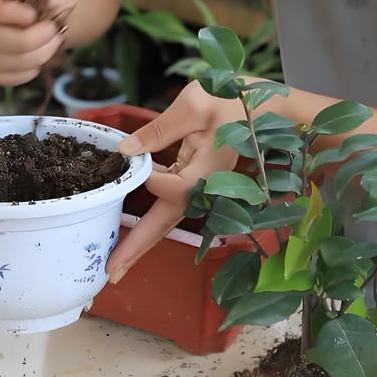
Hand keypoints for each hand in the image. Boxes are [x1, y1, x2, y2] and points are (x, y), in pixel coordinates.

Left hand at [105, 80, 248, 283]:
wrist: (265, 109)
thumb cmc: (232, 101)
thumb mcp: (194, 105)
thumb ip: (158, 130)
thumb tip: (126, 150)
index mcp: (206, 171)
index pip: (168, 186)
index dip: (146, 177)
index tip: (129, 158)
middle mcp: (203, 189)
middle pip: (164, 224)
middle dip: (136, 249)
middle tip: (110, 274)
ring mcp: (200, 190)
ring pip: (165, 221)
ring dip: (140, 243)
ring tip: (115, 266)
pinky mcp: (194, 185)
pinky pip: (168, 208)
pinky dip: (148, 224)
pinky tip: (128, 235)